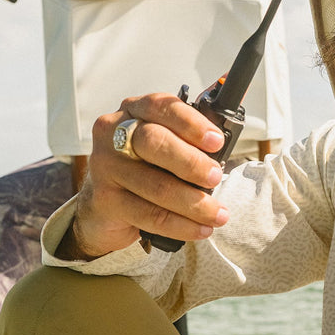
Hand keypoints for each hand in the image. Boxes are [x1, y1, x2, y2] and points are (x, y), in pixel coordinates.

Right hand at [61, 93, 229, 259]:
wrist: (104, 207)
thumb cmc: (144, 168)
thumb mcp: (164, 145)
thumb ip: (191, 136)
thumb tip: (229, 126)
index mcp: (134, 111)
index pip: (161, 106)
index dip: (191, 123)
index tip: (216, 141)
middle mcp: (114, 133)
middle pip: (154, 142)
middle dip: (191, 162)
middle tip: (216, 177)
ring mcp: (105, 166)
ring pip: (155, 184)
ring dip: (193, 202)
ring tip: (218, 214)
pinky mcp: (106, 200)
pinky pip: (149, 215)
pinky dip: (180, 225)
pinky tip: (200, 229)